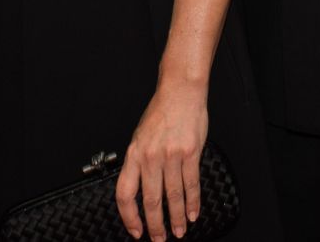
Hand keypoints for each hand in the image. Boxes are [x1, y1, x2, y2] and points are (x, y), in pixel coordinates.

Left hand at [116, 78, 208, 240]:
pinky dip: (193, 202)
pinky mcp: (191, 152)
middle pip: (151, 200)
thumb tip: (141, 190)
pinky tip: (194, 213)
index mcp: (134, 154)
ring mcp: (171, 155)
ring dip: (177, 218)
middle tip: (159, 238)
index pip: (125, 194)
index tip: (135, 230)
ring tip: (179, 230)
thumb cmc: (161, 112)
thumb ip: (140, 162)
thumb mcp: (140, 137)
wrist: (181, 92)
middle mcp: (150, 156)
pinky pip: (191, 183)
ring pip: (173, 195)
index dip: (129, 216)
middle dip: (155, 225)